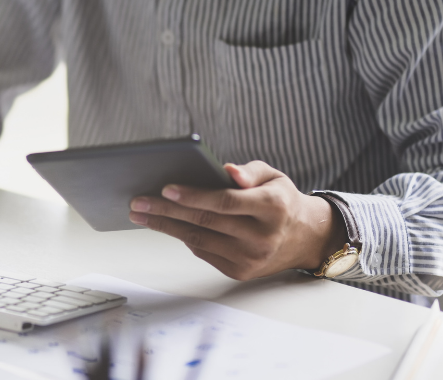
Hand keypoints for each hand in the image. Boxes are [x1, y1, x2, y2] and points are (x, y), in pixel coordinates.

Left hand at [128, 161, 347, 280]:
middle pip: (206, 221)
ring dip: (165, 226)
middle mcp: (262, 236)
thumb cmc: (281, 200)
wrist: (304, 238)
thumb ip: (249, 171)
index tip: (165, 189)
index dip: (194, 196)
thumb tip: (226, 170)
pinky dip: (183, 237)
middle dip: (166, 211)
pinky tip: (166, 225)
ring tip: (141, 214)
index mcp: (273, 207)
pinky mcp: (240, 271)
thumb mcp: (273, 177)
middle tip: (138, 202)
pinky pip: (203, 251)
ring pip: (199, 239)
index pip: (225, 202)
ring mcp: (251, 257)